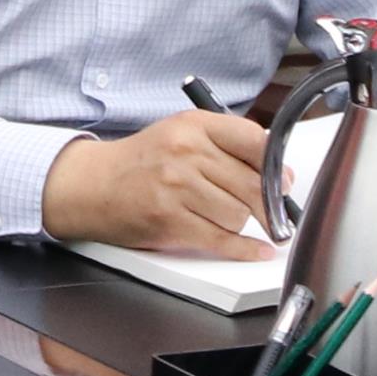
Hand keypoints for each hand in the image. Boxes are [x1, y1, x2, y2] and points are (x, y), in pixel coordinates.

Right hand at [38, 111, 269, 253]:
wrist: (92, 185)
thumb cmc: (141, 162)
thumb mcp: (180, 135)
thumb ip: (225, 144)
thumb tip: (278, 171)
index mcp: (192, 125)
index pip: (254, 141)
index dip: (276, 166)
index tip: (284, 179)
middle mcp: (185, 153)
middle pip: (253, 185)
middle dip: (268, 203)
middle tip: (274, 210)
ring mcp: (177, 188)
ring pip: (239, 215)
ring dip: (240, 222)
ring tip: (222, 216)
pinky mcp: (170, 222)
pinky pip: (222, 240)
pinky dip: (245, 250)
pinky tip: (257, 249)